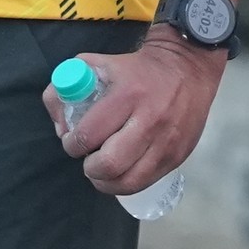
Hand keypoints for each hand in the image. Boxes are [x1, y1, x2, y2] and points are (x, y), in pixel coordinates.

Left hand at [43, 30, 222, 194]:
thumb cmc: (136, 67)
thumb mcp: (97, 65)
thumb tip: (60, 127)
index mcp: (127, 95)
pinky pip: (146, 182)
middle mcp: (150, 120)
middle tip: (88, 160)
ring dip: (107, 182)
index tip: (72, 142)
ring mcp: (167, 141)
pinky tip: (121, 172)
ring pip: (129, 181)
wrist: (188, 65)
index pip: (88, 134)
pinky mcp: (179, 154)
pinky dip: (127, 183)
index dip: (72, 144)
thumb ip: (67, 90)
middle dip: (90, 168)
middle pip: (110, 164)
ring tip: (102, 171)